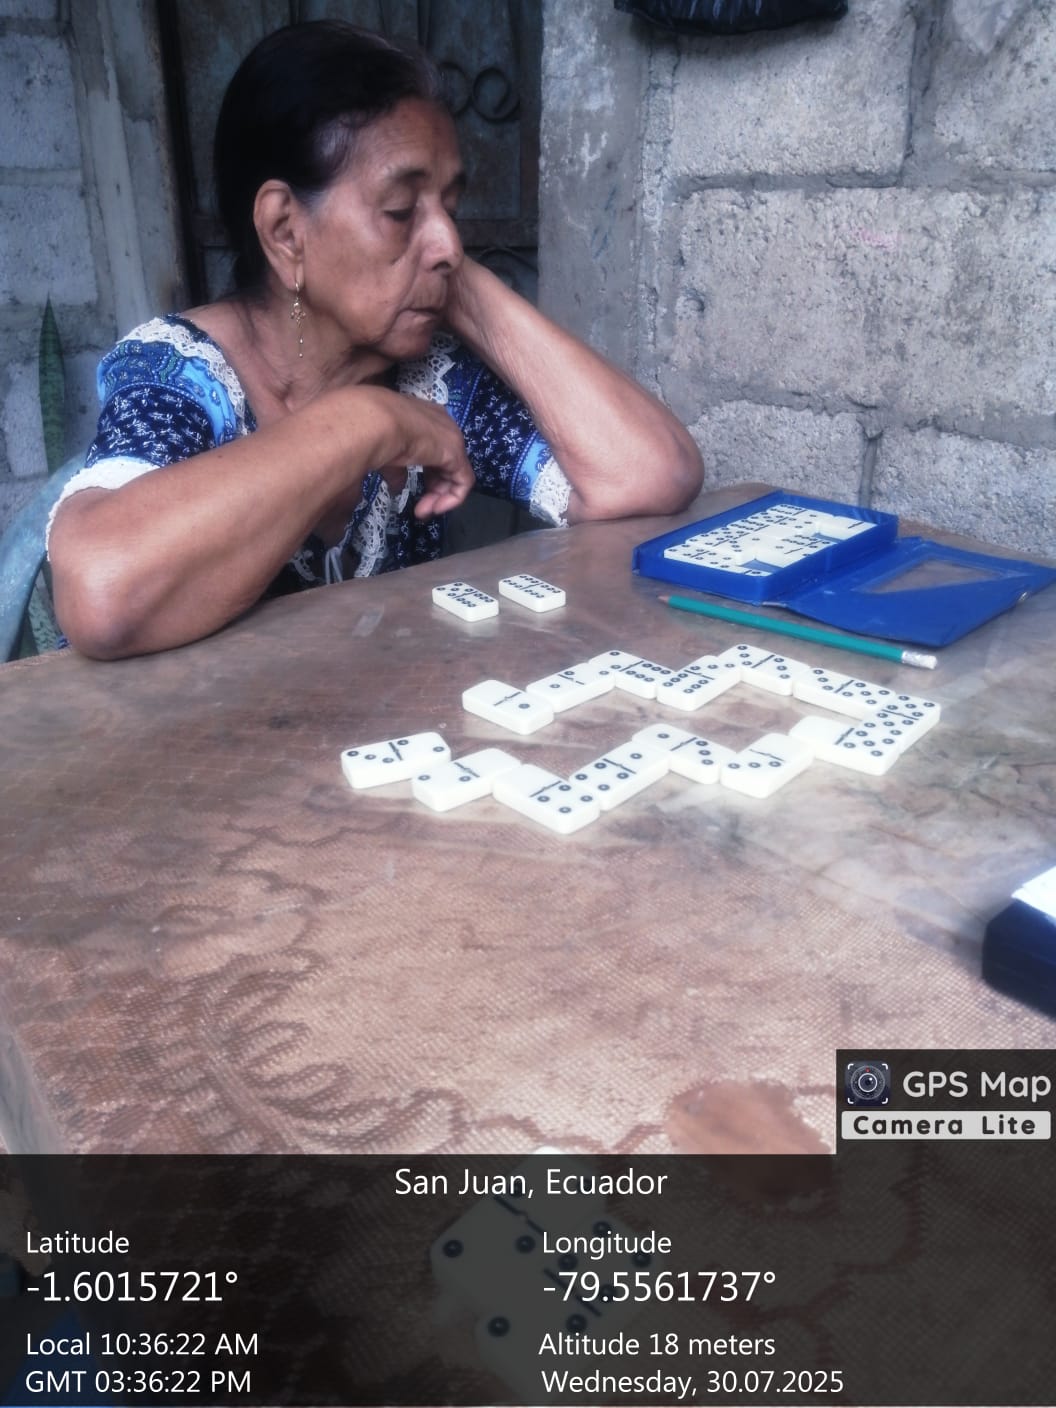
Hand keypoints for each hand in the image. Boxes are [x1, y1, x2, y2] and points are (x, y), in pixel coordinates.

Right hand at [366, 387, 475, 517]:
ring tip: (422, 512)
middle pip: (446, 464)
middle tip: (420, 509)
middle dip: (434, 490)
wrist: (377, 423)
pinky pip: (463, 482)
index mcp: (427, 421)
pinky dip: (452, 498)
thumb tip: (397, 488)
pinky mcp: (457, 453)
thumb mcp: (387, 455)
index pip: (435, 452)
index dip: (427, 476)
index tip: (415, 492)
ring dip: (439, 497)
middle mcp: (444, 426)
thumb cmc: (375, 432)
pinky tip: (436, 508)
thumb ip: (397, 472)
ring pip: (455, 474)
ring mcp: (453, 438)